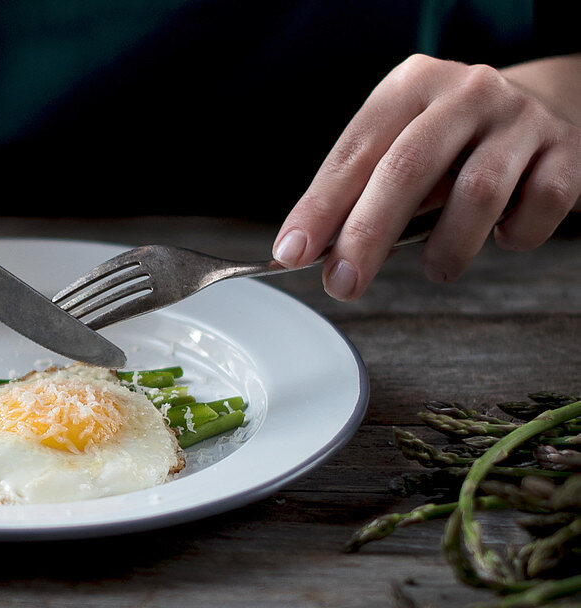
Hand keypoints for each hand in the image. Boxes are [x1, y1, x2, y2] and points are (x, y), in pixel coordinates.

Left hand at [272, 53, 580, 300]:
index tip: (292, 253)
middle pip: (406, 169)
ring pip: (476, 194)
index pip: (354, 153)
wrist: (548, 107)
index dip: (319, 208)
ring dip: (447, 248)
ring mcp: (519, 120)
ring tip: (436, 267)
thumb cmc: (454, 143)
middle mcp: (465, 92)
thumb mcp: (400, 147)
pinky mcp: (567, 152)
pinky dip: (514, 237)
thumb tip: (308, 252)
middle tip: (344, 284)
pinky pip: (536, 209)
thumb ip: (359, 192)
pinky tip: (501, 235)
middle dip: (367, 236)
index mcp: (409, 86)